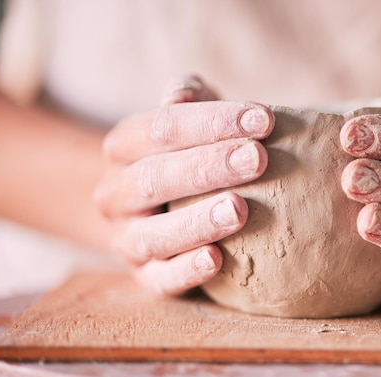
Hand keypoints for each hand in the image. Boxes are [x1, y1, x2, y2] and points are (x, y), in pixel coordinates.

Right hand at [94, 75, 273, 294]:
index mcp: (124, 147)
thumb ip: (190, 101)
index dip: (213, 121)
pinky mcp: (145, 277)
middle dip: (209, 166)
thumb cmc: (189, 157)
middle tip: (258, 159)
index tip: (265, 120)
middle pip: (156, 177)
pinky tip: (218, 260)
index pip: (162, 128)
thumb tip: (180, 94)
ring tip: (239, 209)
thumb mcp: (188, 123)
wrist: (158, 212)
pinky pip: (161, 279)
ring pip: (154, 232)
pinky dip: (187, 270)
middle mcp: (116, 193)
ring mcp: (126, 238)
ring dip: (198, 221)